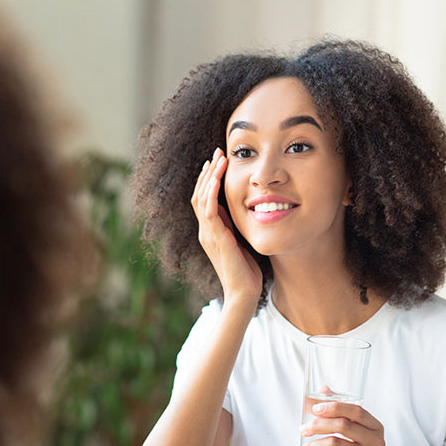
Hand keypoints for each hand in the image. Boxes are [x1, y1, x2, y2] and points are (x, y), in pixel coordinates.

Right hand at [191, 147, 261, 303]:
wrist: (243, 292)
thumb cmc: (247, 270)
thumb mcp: (242, 240)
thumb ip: (238, 225)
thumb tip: (247, 207)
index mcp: (210, 230)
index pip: (203, 198)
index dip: (209, 179)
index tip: (219, 161)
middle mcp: (205, 230)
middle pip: (198, 194)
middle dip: (208, 172)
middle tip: (217, 152)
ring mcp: (207, 234)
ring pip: (201, 198)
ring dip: (209, 177)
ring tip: (218, 159)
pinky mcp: (215, 238)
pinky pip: (208, 211)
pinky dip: (209, 193)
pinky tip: (215, 180)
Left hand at [296, 402, 399, 445]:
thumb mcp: (362, 434)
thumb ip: (344, 412)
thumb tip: (323, 389)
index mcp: (375, 427)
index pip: (356, 411)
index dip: (334, 407)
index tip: (315, 408)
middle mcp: (375, 441)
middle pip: (343, 425)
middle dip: (317, 425)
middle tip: (302, 429)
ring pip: (334, 444)